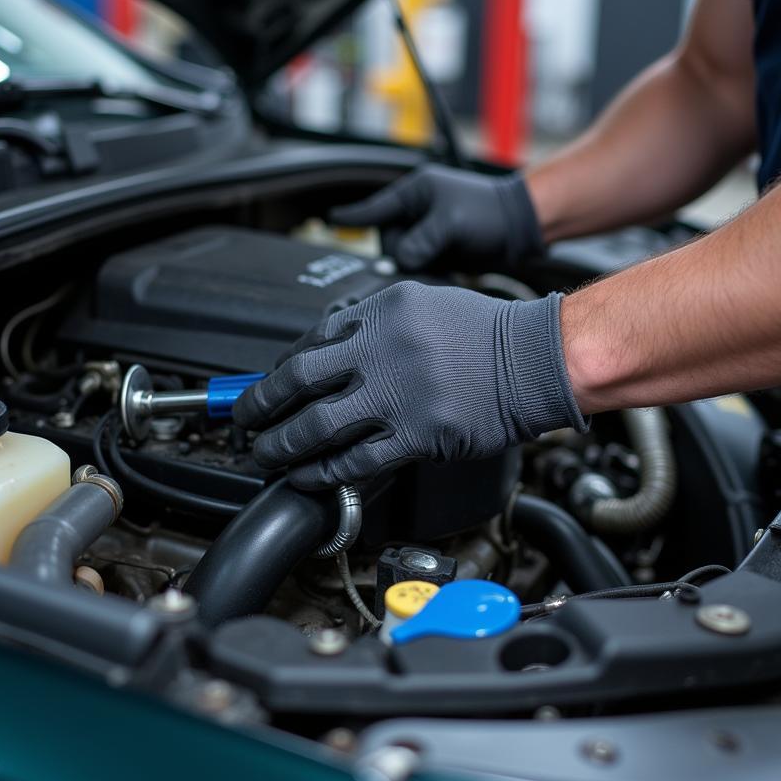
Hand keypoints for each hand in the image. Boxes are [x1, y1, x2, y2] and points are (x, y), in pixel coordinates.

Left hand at [233, 281, 584, 489]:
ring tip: (264, 454)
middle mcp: (382, 348)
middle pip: (299, 382)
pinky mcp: (417, 434)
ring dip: (282, 444)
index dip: (280, 371)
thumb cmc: (485, 333)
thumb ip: (373, 324)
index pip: (310, 342)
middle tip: (244, 421)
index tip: (267, 388)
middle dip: (261, 406)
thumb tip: (328, 352)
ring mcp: (398, 393)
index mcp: (381, 311)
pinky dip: (323, 470)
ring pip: (317, 425)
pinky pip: (356, 459)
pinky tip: (307, 475)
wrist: (536, 359)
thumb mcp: (423, 304)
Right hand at [329, 164, 543, 271]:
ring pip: (404, 256)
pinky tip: (443, 271)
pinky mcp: (439, 250)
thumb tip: (400, 262)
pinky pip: (419, 265)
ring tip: (442, 261)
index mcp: (416, 192)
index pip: (375, 208)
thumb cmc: (490, 214)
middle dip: (403, 252)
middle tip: (430, 252)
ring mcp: (428, 231)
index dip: (352, 217)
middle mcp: (418, 210)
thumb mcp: (451, 224)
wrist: (522, 227)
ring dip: (416, 264)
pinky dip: (427, 271)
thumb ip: (421, 243)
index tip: (330, 219)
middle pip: (389, 240)